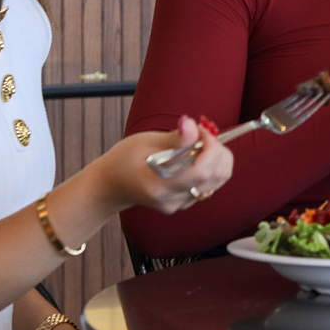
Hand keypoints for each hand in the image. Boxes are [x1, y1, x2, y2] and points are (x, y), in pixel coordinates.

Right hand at [95, 116, 232, 215]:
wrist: (112, 185)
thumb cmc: (124, 159)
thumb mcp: (146, 142)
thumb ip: (175, 138)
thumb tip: (193, 124)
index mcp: (159, 185)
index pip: (201, 171)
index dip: (210, 147)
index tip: (202, 130)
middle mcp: (172, 200)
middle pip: (215, 176)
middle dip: (217, 150)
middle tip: (202, 133)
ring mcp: (179, 204)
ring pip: (218, 180)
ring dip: (217, 157)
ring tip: (198, 143)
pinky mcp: (184, 204)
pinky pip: (210, 183)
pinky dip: (211, 166)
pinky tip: (194, 156)